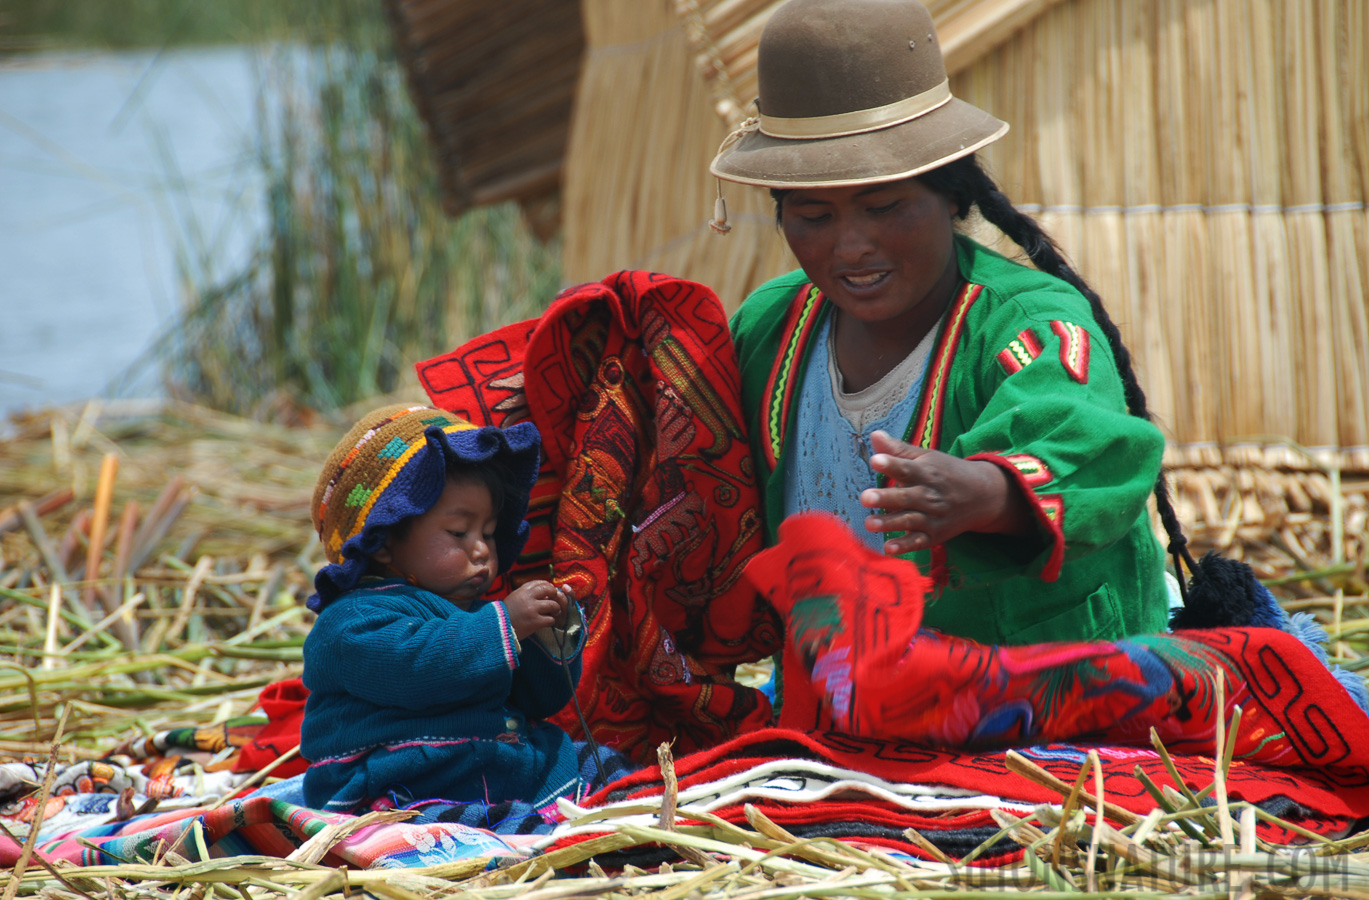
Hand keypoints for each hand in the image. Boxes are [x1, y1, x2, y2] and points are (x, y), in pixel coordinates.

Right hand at [503, 580, 568, 639]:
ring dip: (556, 609)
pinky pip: (550, 619)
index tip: (550, 590)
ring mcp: (532, 609)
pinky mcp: (535, 622)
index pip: (539, 583)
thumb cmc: (505, 614)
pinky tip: (547, 622)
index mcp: (522, 591)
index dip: (547, 586)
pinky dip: (551, 621)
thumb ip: (526, 594)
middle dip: (555, 594)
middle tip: (555, 601)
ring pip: (553, 605)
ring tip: (554, 613)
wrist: (497, 628)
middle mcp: (528, 598)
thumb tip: (543, 592)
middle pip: (549, 590)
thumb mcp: (514, 598)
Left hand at [859, 431, 1032, 554]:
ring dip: (890, 523)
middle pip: (906, 497)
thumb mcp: (926, 457)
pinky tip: (889, 548)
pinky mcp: (935, 535)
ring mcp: (933, 517)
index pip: (906, 468)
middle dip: (886, 498)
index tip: (875, 461)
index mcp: (926, 473)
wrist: (983, 496)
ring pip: (910, 520)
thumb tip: (874, 435)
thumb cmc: (946, 472)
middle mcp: (929, 495)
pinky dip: (906, 546)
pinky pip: (919, 542)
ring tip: (869, 524)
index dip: (891, 464)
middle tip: (865, 498)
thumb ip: (898, 450)